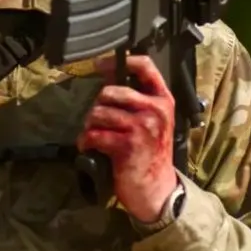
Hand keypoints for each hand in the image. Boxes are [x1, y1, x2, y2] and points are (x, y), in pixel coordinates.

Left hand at [77, 55, 179, 222]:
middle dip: (97, 106)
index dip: (119, 61)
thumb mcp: (153, 121)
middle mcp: (155, 110)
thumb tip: (108, 74)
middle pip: (110, 91)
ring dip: (89, 125)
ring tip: (94, 135)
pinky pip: (94, 134)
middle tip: (97, 120)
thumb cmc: (151, 153)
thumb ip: (136, 99)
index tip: (101, 65)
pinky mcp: (127, 145)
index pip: (145, 66)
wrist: (157, 189)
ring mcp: (142, 127)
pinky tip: (89, 147)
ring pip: (99, 112)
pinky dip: (86, 140)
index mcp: (163, 100)